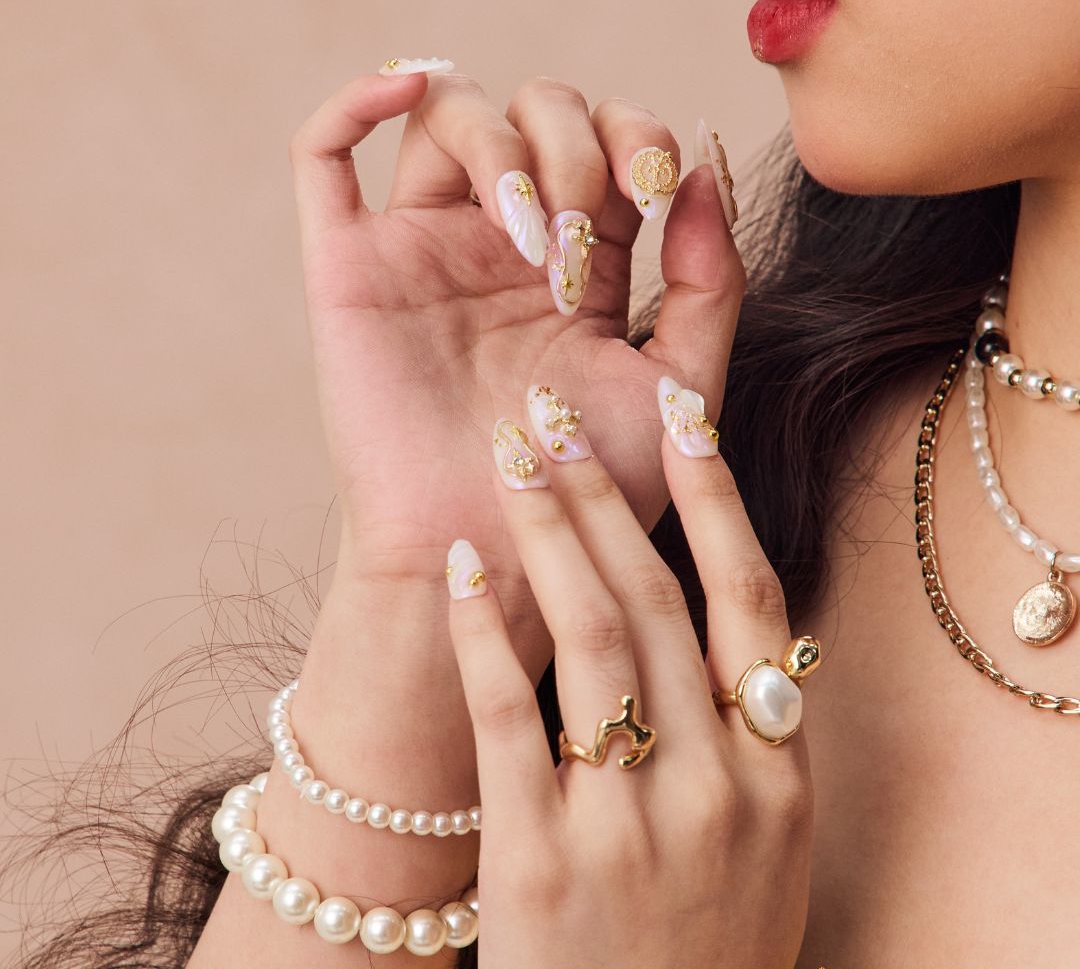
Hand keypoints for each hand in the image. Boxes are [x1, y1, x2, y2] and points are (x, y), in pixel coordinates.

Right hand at [290, 68, 740, 655]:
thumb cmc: (591, 492)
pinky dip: (355, 101)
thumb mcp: (677, 387)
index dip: (638, 139)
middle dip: (573, 147)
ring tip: (525, 234)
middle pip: (533, 110)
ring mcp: (422, 252)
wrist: (500, 557)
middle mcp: (498, 247)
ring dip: (503, 144)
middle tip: (577, 243)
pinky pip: (322, 158)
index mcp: (574, 265)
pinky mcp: (351, 272)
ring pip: (448, 114)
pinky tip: (406, 84)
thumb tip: (703, 173)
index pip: (607, 141)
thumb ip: (707, 285)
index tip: (657, 195)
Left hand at [446, 396, 815, 966]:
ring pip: (591, 637)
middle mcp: (714, 788)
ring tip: (512, 457)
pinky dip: (484, 629)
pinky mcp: (538, 863)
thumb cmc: (701, 945)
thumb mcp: (763, 843)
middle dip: (603, 492)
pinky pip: (510, 716)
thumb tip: (699, 609)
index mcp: (777, 775)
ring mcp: (629, 827)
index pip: (753, 601)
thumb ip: (743, 735)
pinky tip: (465, 563)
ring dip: (548, 531)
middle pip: (656, 600)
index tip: (683, 415)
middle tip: (555, 414)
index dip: (718, 498)